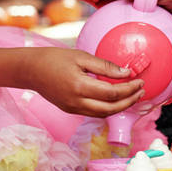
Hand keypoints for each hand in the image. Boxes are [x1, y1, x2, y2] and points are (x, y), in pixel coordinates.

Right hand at [21, 47, 145, 116]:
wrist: (30, 70)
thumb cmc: (54, 59)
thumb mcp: (81, 56)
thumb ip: (104, 66)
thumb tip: (126, 73)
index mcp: (79, 87)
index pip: (112, 93)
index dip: (129, 89)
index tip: (140, 81)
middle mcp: (77, 102)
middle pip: (111, 108)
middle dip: (129, 101)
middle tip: (141, 91)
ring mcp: (73, 109)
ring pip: (103, 114)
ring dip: (121, 107)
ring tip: (132, 96)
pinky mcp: (70, 110)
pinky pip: (94, 113)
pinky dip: (108, 108)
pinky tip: (116, 99)